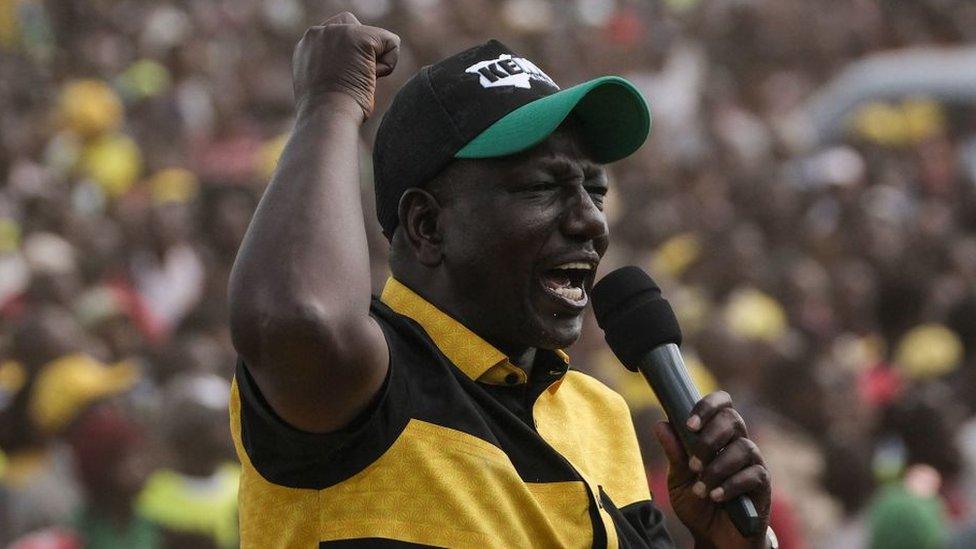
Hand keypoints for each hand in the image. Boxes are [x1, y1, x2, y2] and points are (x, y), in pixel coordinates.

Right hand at [292, 12, 399, 119]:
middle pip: (354, 26)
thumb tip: (353, 68)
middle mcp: (318, 33)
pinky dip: (389, 65)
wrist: (327, 117)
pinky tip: (371, 80)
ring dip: (373, 64)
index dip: (348, 58)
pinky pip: (391, 43)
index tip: (339, 83)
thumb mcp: (321, 87)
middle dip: (361, 53)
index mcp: (307, 46)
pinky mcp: (360, 36)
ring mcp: (338, 32)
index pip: (337, 37)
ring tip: (357, 82)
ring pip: (374, 38)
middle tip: (350, 81)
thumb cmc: (327, 114)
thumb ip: (330, 68)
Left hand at [653, 391, 771, 548]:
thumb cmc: (697, 502)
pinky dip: (731, 485)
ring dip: (717, 468)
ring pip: (743, 448)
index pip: (722, 404)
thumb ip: (674, 453)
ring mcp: (753, 463)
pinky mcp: (762, 485)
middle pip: (733, 419)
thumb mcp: (678, 478)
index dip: (708, 406)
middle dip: (709, 439)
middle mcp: (737, 443)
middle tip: (693, 464)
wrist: (713, 537)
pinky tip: (716, 496)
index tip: (689, 424)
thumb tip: (661, 424)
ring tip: (701, 489)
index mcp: (718, 435)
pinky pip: (753, 475)